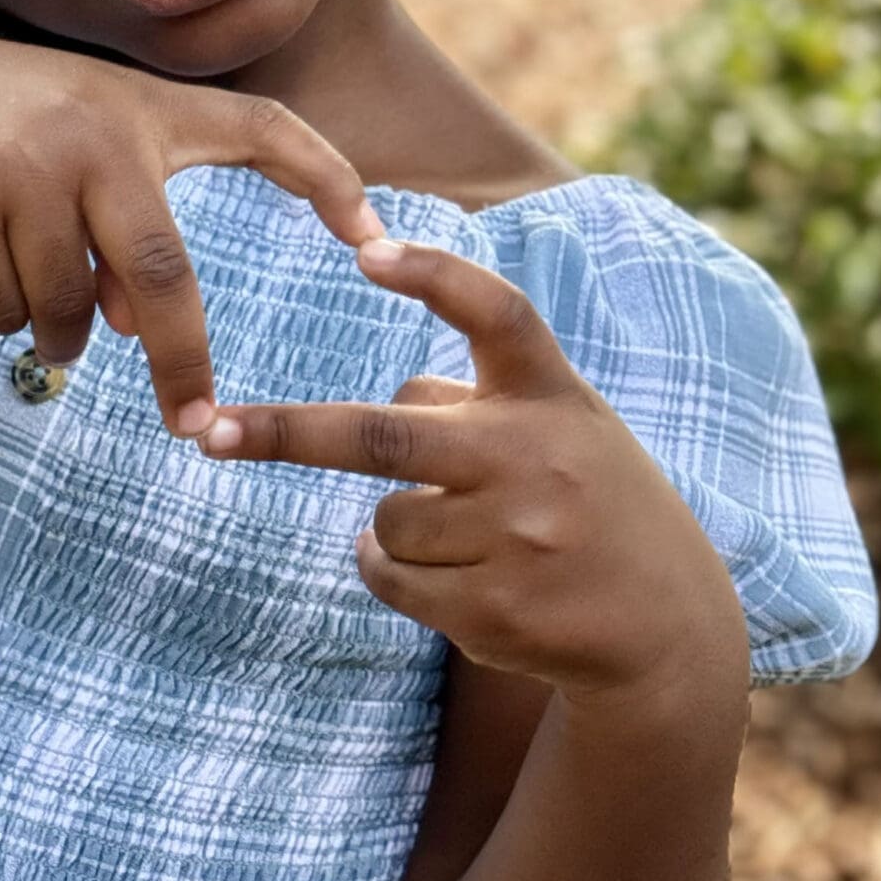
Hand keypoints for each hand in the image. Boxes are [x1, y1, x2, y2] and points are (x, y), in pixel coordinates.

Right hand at [0, 29, 382, 438]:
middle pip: (162, 277)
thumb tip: (134, 328)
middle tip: (194, 425)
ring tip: (18, 279)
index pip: (263, 128)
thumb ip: (124, 227)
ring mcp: (24, 169)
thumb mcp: (73, 155)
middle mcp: (94, 130)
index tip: (381, 240)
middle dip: (181, 364)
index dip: (329, 179)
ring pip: (67, 312)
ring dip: (52, 332)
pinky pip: (2, 312)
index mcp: (141, 108)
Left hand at [197, 236, 750, 704]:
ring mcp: (517, 538)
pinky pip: (390, 578)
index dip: (435, 276)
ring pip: (384, 518)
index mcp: (553, 395)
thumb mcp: (559, 429)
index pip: (496, 315)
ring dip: (391, 525)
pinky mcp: (495, 609)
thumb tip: (391, 395)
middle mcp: (535, 458)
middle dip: (286, 432)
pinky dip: (392, 572)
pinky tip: (459, 581)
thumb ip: (477, 399)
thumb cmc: (590, 504)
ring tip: (464, 538)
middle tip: (213, 433)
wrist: (667, 629)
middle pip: (383, 437)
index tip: (369, 251)